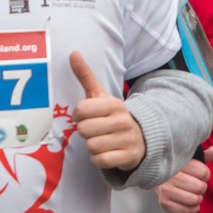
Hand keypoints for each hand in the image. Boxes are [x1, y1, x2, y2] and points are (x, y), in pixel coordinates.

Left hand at [69, 50, 145, 171]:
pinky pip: (100, 160)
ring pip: (91, 146)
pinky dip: (99, 159)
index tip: (86, 116)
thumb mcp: (100, 96)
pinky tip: (106, 152)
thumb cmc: (111, 116)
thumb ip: (85, 76)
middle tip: (95, 130)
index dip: (78, 115)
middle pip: (83, 130)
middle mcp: (122, 120)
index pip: (80, 110)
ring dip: (92, 146)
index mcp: (114, 103)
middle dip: (85, 132)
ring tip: (101, 140)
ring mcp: (127, 139)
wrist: (139, 139)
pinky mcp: (128, 157)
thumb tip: (72, 53)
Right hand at [156, 147, 212, 212]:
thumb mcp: (188, 158)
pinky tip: (189, 203)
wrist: (152, 175)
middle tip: (196, 185)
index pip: (204, 173)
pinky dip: (191, 209)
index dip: (205, 174)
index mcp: (178, 163)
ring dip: (197, 198)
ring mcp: (166, 191)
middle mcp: (171, 176)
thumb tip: (212, 150)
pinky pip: (185, 210)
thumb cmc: (174, 167)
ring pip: (194, 200)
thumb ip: (202, 155)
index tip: (199, 174)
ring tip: (192, 194)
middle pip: (200, 187)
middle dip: (201, 187)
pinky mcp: (164, 203)